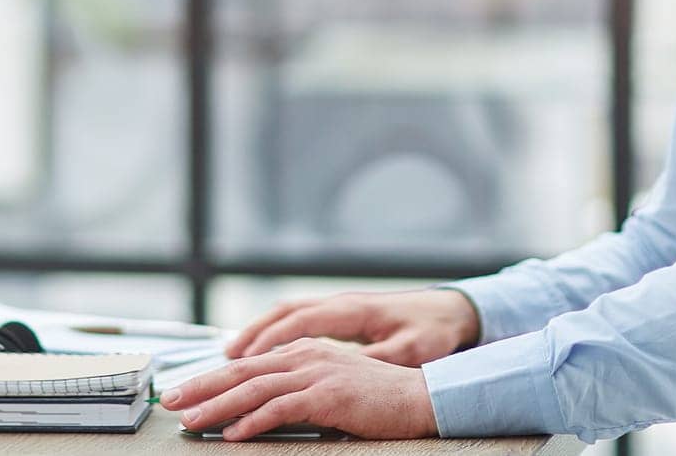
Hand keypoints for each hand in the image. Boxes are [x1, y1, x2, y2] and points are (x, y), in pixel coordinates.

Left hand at [161, 338, 437, 439]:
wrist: (419, 399)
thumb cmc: (376, 400)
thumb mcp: (329, 389)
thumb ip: (295, 393)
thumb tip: (255, 412)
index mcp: (303, 351)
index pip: (247, 364)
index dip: (210, 378)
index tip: (183, 392)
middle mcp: (305, 355)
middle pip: (242, 371)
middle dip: (202, 387)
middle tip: (172, 403)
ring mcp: (317, 372)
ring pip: (254, 388)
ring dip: (218, 406)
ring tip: (192, 421)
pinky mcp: (328, 394)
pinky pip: (281, 408)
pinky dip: (253, 420)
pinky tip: (234, 434)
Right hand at [224, 288, 479, 365]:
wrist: (451, 309)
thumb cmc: (432, 331)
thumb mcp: (409, 350)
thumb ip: (374, 360)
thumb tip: (343, 372)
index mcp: (353, 311)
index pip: (300, 322)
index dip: (269, 341)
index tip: (243, 360)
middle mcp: (340, 303)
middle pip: (283, 314)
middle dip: (250, 337)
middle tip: (224, 360)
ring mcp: (339, 306)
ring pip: (286, 314)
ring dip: (257, 333)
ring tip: (229, 358)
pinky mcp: (341, 314)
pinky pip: (298, 318)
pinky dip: (274, 332)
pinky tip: (260, 352)